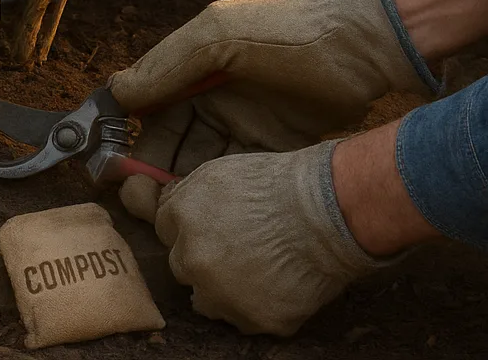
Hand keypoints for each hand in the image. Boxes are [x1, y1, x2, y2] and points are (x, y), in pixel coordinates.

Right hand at [109, 0, 430, 218]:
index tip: (115, 170)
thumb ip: (166, 65)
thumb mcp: (215, 38)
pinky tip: (214, 207)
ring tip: (177, 211)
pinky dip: (225, 188)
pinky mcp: (277, 145)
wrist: (359, 44)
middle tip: (147, 202)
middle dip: (158, 171)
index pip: (152, 110)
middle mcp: (215, 98)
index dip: (132, 139)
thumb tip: (116, 93)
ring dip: (189, 184)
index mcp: (193, 69)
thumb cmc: (282, 31)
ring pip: (206, 162)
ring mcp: (246, 123)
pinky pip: (240, 171)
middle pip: (175, 142)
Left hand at [154, 141, 394, 335]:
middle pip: (183, 268)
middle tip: (237, 248)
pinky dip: (259, 306)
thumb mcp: (219, 172)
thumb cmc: (278, 185)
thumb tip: (163, 203)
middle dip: (203, 259)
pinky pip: (247, 319)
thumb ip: (185, 194)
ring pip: (208, 301)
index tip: (213, 227)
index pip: (166, 232)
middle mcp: (193, 260)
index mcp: (181, 219)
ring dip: (223, 289)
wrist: (328, 212)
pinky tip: (277, 285)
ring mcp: (223, 294)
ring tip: (256, 270)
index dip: (191, 228)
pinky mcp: (256, 319)